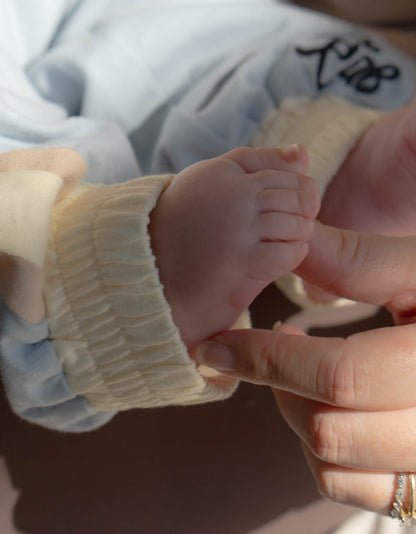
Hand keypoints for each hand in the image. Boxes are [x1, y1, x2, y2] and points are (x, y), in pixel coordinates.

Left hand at [195, 222, 415, 514]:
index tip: (219, 346)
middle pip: (330, 430)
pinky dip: (324, 454)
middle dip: (280, 386)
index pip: (340, 378)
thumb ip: (360, 259)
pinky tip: (325, 409)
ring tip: (299, 374)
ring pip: (337, 467)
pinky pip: (358, 491)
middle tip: (277, 345)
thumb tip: (291, 240)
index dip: (266, 360)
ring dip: (298, 418)